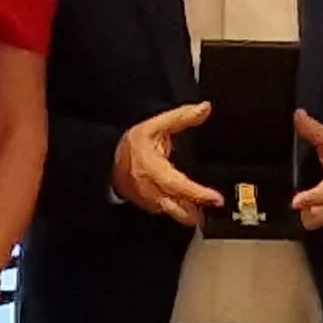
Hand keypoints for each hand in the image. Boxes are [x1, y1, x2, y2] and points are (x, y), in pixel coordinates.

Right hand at [114, 101, 221, 226]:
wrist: (108, 158)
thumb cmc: (132, 144)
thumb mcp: (156, 125)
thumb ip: (182, 117)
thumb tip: (204, 108)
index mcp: (152, 168)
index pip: (177, 185)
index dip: (197, 194)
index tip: (215, 198)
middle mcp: (149, 188)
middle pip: (175, 205)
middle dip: (196, 209)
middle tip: (214, 206)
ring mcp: (147, 199)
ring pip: (171, 212)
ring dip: (188, 214)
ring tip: (204, 212)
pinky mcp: (148, 205)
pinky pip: (166, 212)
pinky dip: (179, 212)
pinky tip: (191, 210)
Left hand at [291, 110, 322, 229]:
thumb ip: (314, 131)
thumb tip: (298, 115)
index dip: (312, 198)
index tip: (296, 202)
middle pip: (320, 216)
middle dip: (306, 212)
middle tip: (291, 204)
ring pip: (314, 222)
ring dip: (303, 216)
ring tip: (292, 205)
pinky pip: (311, 222)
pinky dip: (303, 216)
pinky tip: (294, 206)